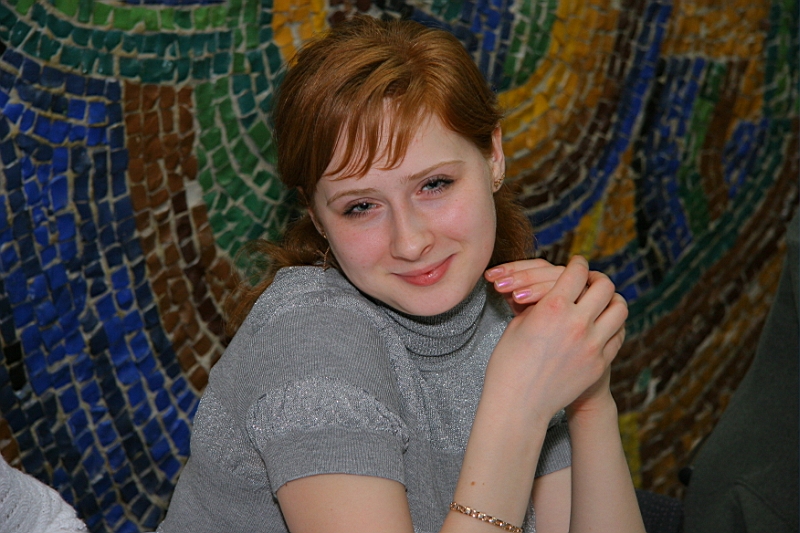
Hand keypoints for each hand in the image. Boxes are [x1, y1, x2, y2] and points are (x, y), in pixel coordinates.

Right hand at [483, 256, 627, 423]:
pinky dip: (612, 325)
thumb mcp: (518, 325)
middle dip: (597, 278)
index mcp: (552, 307)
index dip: (578, 263)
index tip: (577, 263)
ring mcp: (593, 345)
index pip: (577, 272)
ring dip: (611, 300)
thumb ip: (542, 305)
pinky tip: (602, 325)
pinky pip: (618, 335)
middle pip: (604, 286)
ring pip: (619, 309)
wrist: (519, 404)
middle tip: (591, 280)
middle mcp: (578, 323)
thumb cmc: (509, 363)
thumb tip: (556, 293)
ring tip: (602, 301)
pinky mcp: (600, 363)